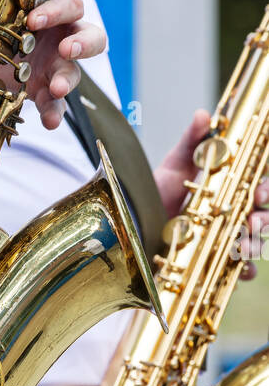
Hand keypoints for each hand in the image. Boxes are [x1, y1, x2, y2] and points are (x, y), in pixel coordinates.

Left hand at [0, 0, 105, 129]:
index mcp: (50, 6)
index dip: (55, 7)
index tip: (34, 17)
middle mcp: (62, 33)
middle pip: (87, 31)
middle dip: (80, 39)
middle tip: (64, 47)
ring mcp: (58, 64)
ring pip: (78, 69)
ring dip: (70, 76)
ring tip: (57, 87)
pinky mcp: (48, 91)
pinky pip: (59, 104)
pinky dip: (55, 112)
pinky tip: (47, 121)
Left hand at [156, 109, 268, 279]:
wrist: (131, 226)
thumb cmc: (154, 195)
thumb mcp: (172, 166)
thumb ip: (191, 141)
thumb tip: (205, 114)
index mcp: (227, 189)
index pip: (257, 186)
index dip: (265, 189)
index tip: (258, 193)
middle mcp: (230, 214)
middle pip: (261, 215)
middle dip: (263, 219)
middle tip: (254, 222)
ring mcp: (223, 238)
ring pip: (254, 242)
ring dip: (256, 244)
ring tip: (245, 247)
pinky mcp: (213, 261)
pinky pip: (238, 269)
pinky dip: (245, 270)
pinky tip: (241, 271)